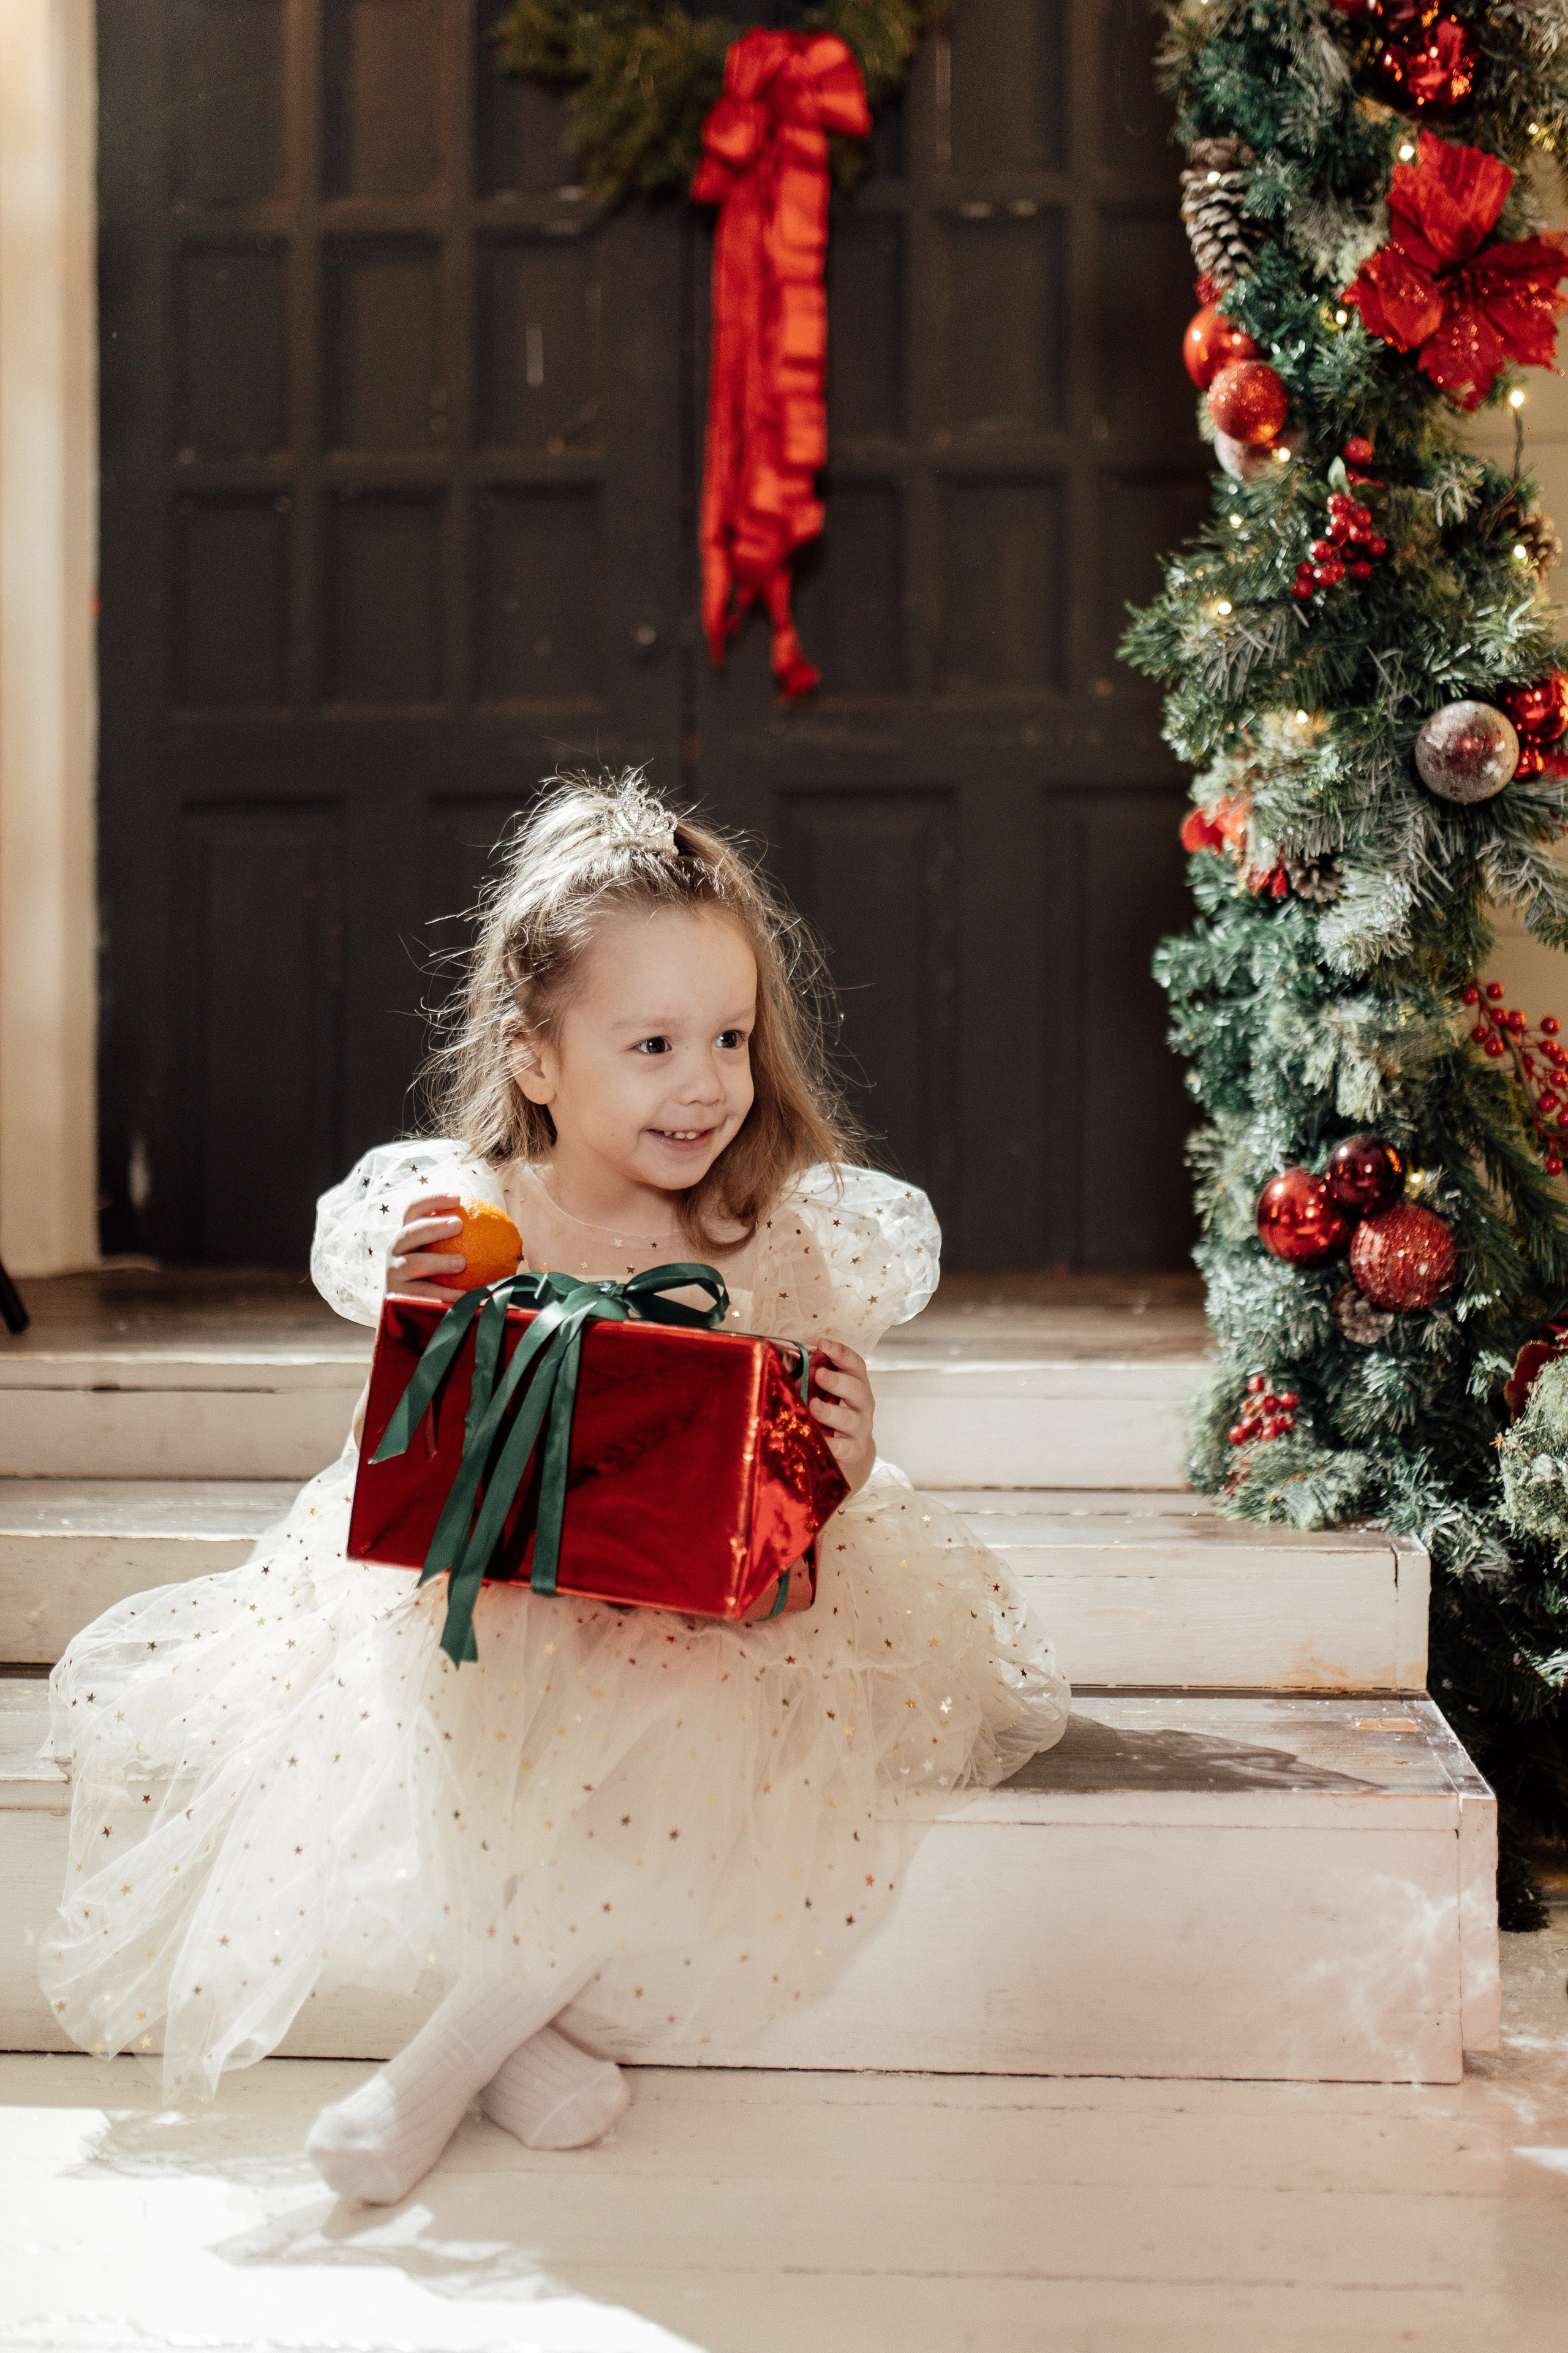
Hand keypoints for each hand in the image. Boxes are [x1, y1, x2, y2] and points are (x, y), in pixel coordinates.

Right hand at [386, 1192, 465, 1301]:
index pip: (415, 1210)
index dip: (433, 1200)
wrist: (413, 1312)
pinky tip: (463, 1295)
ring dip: (437, 1262)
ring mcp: (394, 1272)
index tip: (459, 1199)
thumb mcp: (447, 1254)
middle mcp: (397, 1250)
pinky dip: (442, 1294)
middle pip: (410, 1232)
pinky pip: (422, 1294)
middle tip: (459, 1225)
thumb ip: (468, 1243)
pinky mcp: (397, 1296)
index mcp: (408, 1234)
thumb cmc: (439, 1276)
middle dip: (433, 1226)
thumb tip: (509, 1236)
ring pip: (412, 1263)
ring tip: (461, 1263)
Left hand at [809, 1336, 874, 1495]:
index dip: (840, 1352)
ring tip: (814, 1407)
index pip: (855, 1364)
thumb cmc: (831, 1409)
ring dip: (831, 1412)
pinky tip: (819, 1440)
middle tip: (819, 1375)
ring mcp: (860, 1428)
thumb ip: (812, 1372)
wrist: (847, 1447)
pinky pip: (844, 1448)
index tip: (822, 1343)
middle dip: (838, 1381)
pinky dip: (831, 1445)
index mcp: (857, 1383)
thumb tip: (788, 1354)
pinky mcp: (854, 1450)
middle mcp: (863, 1404)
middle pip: (857, 1390)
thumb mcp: (824, 1389)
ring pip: (850, 1420)